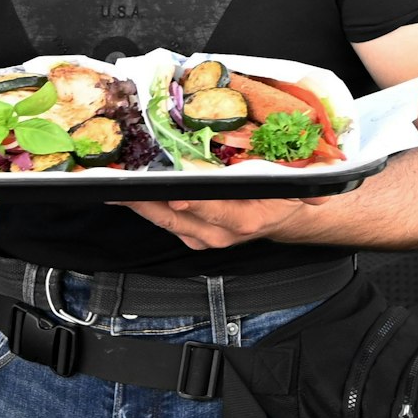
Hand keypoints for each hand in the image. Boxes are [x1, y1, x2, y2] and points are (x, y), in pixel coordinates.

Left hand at [113, 195, 334, 250]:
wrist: (281, 218)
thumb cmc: (284, 196)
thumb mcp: (296, 186)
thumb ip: (302, 184)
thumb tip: (303, 180)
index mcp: (244, 220)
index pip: (213, 210)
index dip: (192, 201)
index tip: (173, 190)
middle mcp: (219, 233)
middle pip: (176, 217)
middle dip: (146, 201)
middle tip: (120, 185)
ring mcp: (202, 237)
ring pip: (163, 220)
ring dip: (138, 203)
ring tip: (114, 185)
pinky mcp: (191, 235)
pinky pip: (162, 220)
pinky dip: (145, 204)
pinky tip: (128, 190)